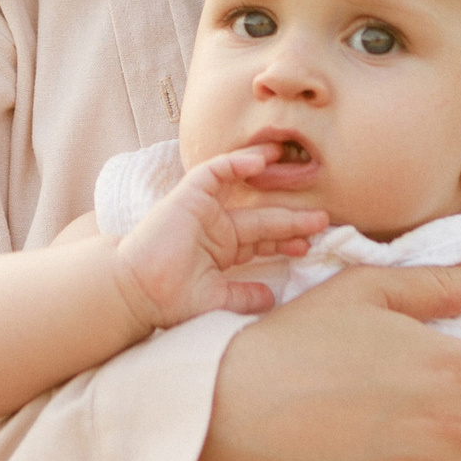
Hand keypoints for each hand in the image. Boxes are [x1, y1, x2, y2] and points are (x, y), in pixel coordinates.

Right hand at [108, 147, 329, 329]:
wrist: (137, 292)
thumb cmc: (169, 299)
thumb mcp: (216, 300)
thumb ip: (245, 296)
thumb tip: (272, 298)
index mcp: (222, 250)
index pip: (262, 240)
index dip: (286, 239)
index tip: (310, 244)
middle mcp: (215, 228)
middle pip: (261, 217)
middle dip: (292, 218)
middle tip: (323, 218)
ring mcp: (203, 210)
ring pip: (240, 187)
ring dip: (268, 177)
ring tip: (296, 166)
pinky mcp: (188, 196)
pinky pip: (215, 172)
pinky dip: (236, 163)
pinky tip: (261, 160)